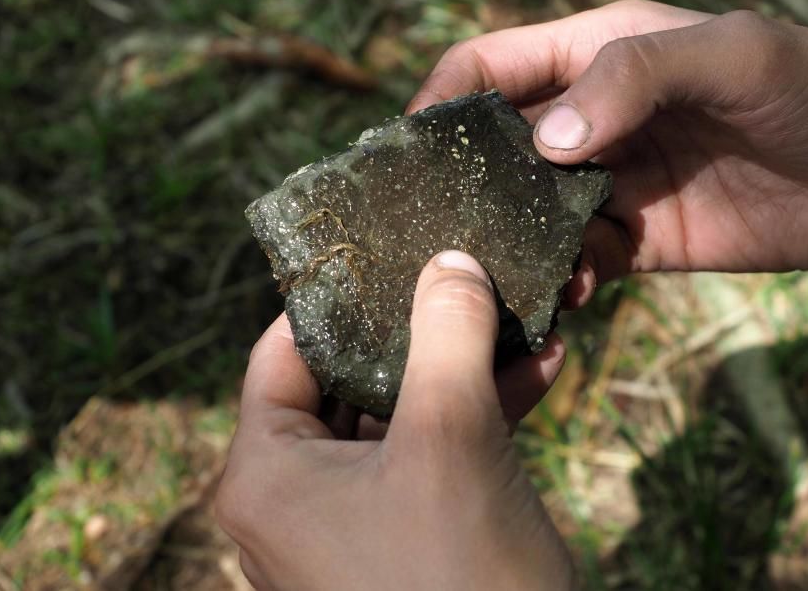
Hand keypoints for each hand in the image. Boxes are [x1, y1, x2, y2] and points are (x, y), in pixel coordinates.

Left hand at [216, 251, 574, 590]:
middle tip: (468, 277)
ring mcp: (348, 526)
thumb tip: (449, 261)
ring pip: (399, 419)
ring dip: (463, 371)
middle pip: (348, 381)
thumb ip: (446, 338)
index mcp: (267, 472)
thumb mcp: (453, 439)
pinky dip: (478, 419)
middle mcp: (294, 499)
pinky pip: (429, 462)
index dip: (338, 298)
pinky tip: (540, 374)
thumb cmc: (460, 577)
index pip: (282, 351)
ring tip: (523, 318)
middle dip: (421, 331)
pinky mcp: (401, 544)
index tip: (390, 249)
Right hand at [409, 0, 807, 285]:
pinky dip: (561, 277)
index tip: (406, 147)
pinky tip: (568, 292)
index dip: (443, 97)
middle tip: (433, 228)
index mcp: (602, 51)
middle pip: (501, 145)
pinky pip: (579, 259)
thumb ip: (635, 77)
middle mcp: (597, 115)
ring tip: (501, 270)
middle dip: (464, 181)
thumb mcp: (735, 54)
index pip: (495, 63)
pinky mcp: (642, 240)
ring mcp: (617, 180)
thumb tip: (545, 142)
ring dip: (510, 240)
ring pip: (532, 211)